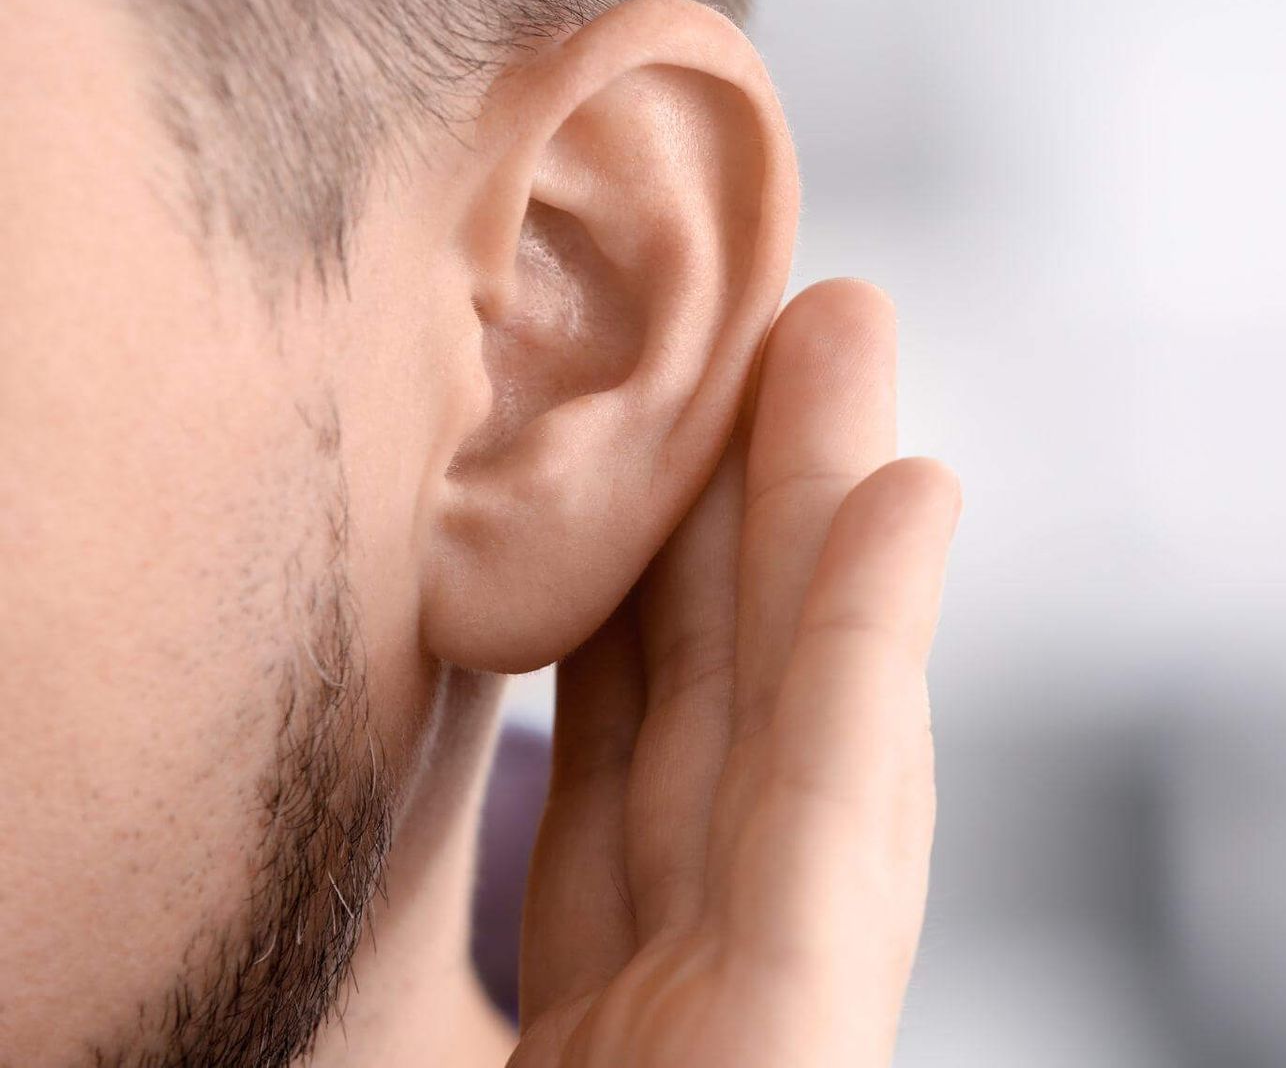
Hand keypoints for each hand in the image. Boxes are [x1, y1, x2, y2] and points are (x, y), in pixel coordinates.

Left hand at [509, 279, 960, 1067]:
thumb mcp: (456, 1061)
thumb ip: (507, 903)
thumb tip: (353, 750)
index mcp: (608, 1026)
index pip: (627, 780)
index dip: (640, 595)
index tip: (638, 448)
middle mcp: (686, 1007)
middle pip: (724, 708)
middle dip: (752, 506)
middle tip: (772, 313)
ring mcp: (755, 1024)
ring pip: (793, 718)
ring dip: (828, 512)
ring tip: (844, 327)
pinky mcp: (796, 1035)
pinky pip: (830, 821)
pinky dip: (869, 643)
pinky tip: (913, 492)